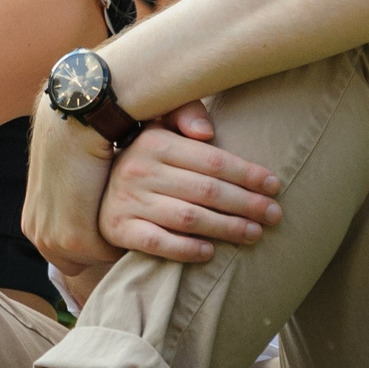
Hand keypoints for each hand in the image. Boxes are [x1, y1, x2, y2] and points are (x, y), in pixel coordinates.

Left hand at [22, 102, 120, 282]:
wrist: (74, 122)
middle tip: (121, 215)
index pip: (67, 253)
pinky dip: (125, 233)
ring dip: (114, 236)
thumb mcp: (68, 175)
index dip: (91, 236)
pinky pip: (110, 252)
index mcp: (33, 221)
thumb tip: (88, 207)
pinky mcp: (73, 239)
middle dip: (102, 241)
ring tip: (127, 209)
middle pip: (81, 261)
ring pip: (97, 256)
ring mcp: (53, 240)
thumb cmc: (76, 138)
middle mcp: (38, 234)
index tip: (106, 218)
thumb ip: (74, 198)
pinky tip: (130, 206)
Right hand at [96, 99, 281, 261]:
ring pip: (188, 218)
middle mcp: (140, 170)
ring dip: (227, 228)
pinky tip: (210, 252)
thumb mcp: (159, 127)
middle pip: (206, 191)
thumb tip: (207, 131)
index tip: (274, 185)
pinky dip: (186, 249)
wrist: (94, 190)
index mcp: (154, 142)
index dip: (247, 174)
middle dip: (247, 203)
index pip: (211, 160)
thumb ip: (185, 115)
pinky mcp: (119, 229)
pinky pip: (157, 243)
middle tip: (274, 214)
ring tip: (254, 233)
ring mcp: (128, 201)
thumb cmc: (145, 158)